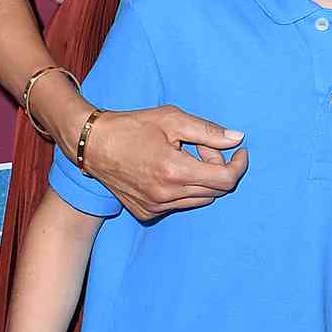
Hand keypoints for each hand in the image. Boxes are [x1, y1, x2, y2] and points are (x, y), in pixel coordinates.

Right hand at [84, 106, 248, 219]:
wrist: (91, 145)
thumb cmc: (131, 126)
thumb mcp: (171, 118)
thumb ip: (208, 131)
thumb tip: (237, 139)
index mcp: (174, 171)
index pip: (226, 180)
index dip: (239, 165)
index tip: (240, 151)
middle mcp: (166, 195)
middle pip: (216, 190)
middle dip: (217, 166)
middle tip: (201, 146)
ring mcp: (155, 208)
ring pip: (200, 200)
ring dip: (201, 179)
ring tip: (183, 157)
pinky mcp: (146, 213)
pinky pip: (180, 205)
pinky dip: (184, 190)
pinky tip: (168, 171)